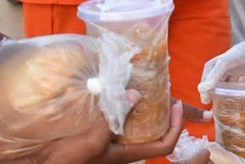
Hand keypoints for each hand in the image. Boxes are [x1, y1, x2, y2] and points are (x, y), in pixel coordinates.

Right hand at [26, 97, 209, 163]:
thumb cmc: (67, 159)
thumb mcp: (91, 141)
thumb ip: (113, 119)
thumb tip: (135, 95)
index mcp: (128, 154)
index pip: (164, 145)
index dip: (176, 126)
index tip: (177, 105)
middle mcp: (125, 148)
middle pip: (155, 132)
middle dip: (166, 114)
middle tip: (168, 92)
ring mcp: (114, 142)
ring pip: (139, 125)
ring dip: (147, 108)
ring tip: (150, 88)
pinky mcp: (102, 135)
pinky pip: (121, 120)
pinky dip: (126, 107)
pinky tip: (122, 92)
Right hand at [198, 20, 244, 103]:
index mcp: (241, 53)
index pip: (221, 64)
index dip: (212, 77)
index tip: (204, 91)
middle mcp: (234, 55)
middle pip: (212, 66)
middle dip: (206, 82)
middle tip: (205, 100)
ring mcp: (235, 58)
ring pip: (216, 69)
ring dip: (210, 83)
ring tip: (210, 101)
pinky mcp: (239, 62)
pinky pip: (224, 72)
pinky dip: (220, 83)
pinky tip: (223, 96)